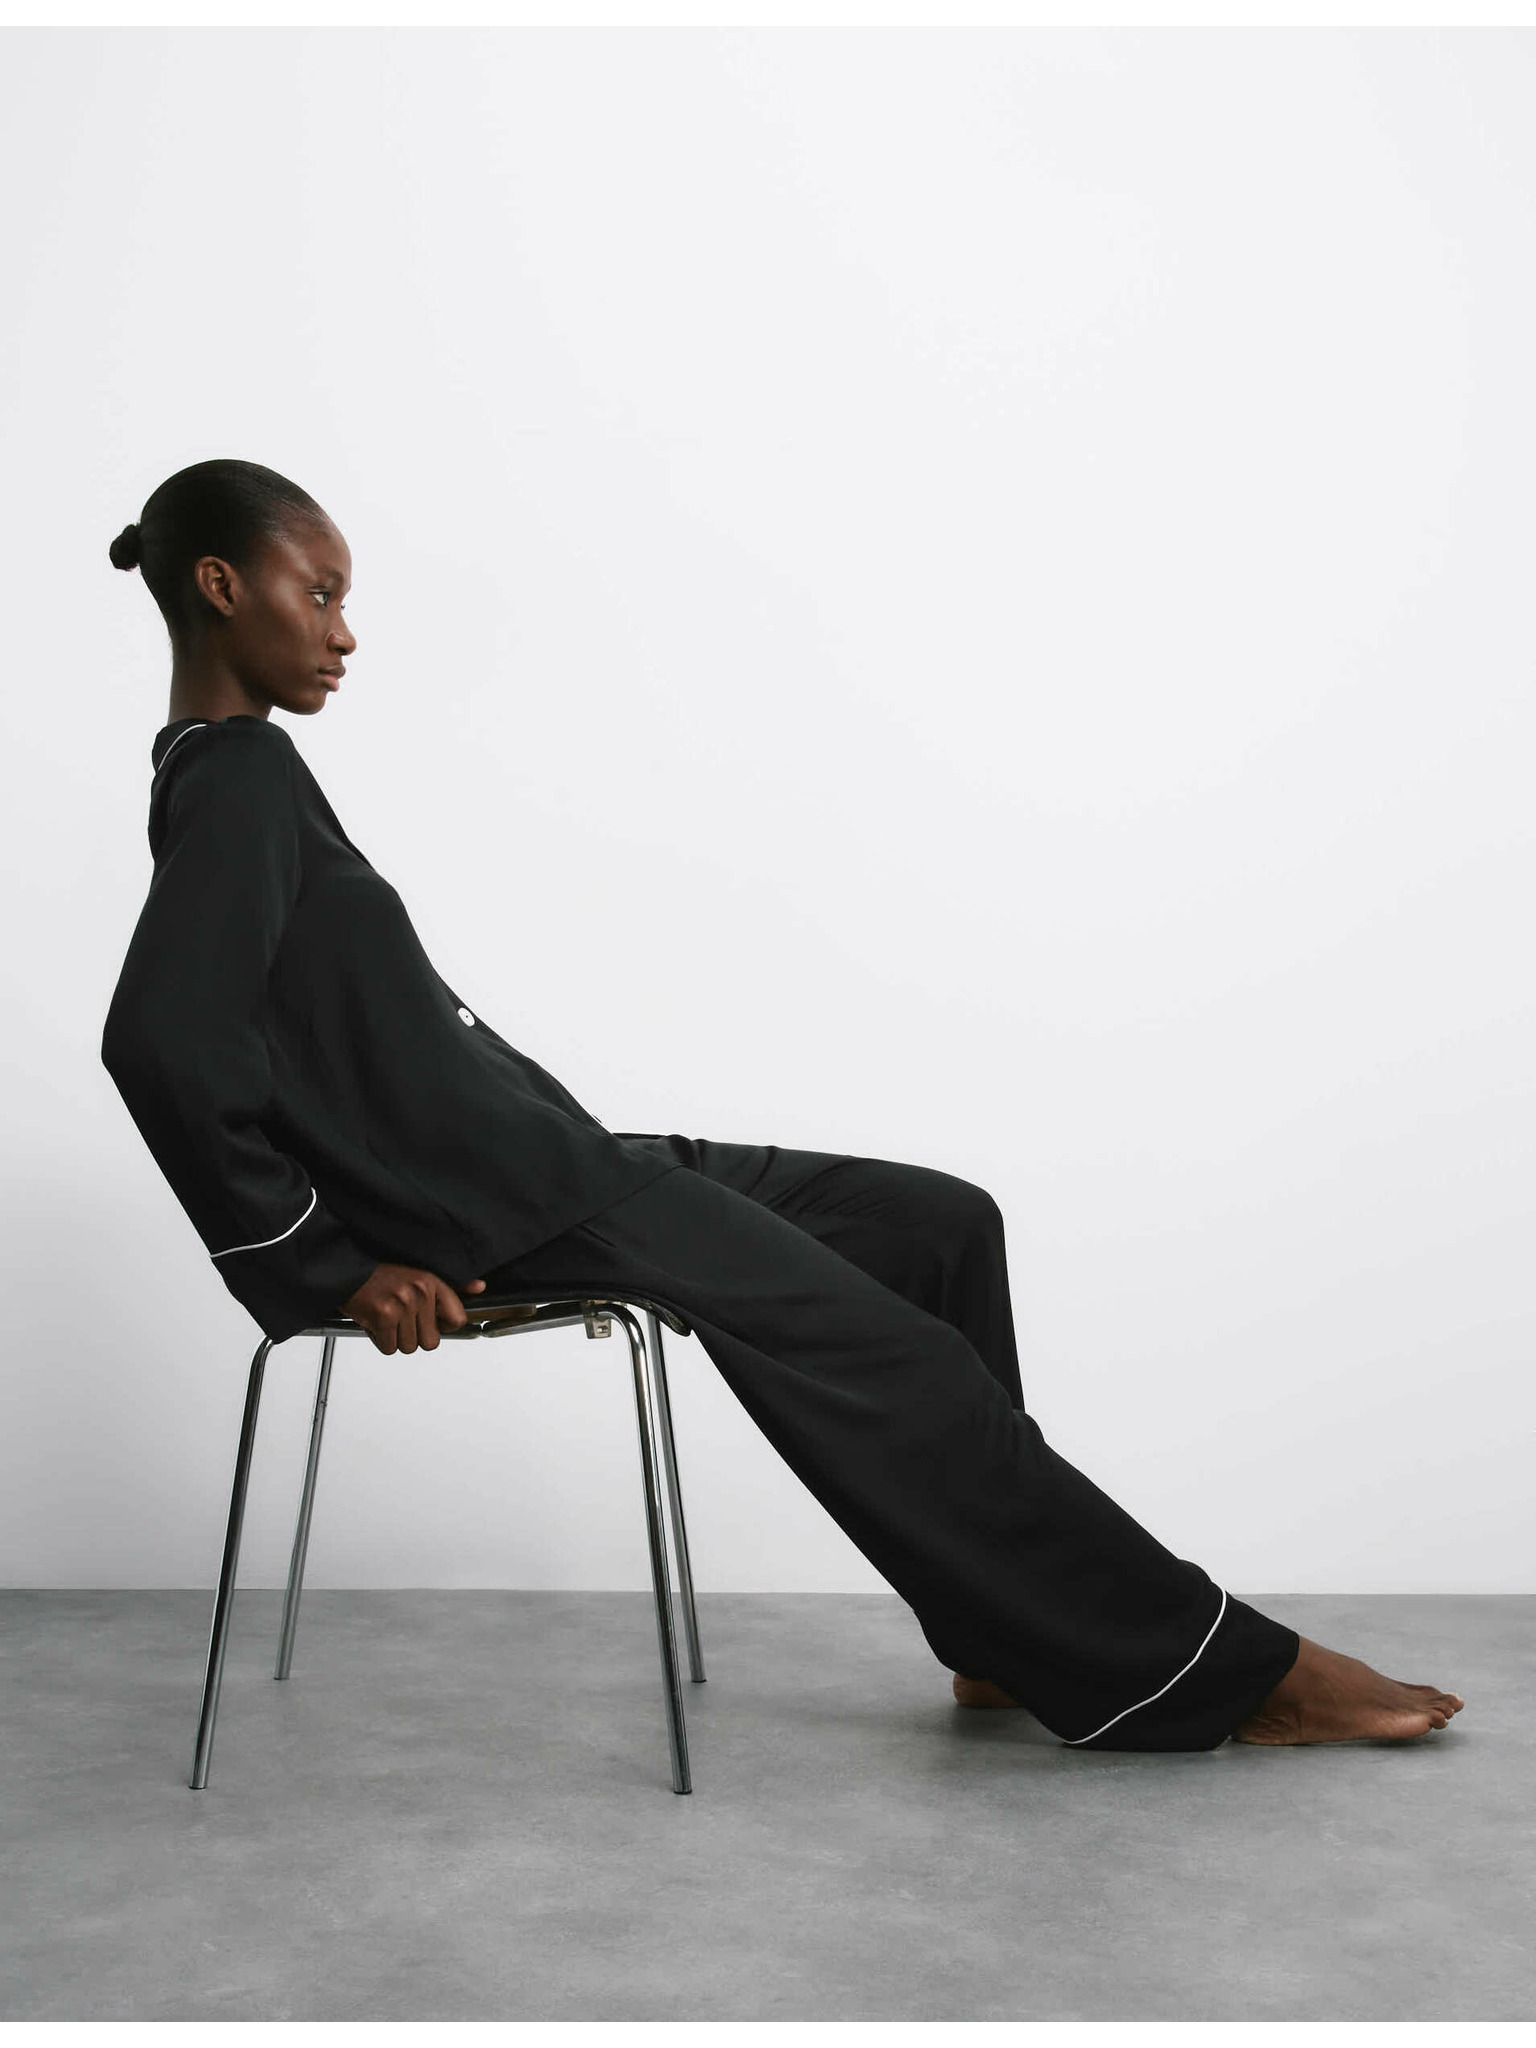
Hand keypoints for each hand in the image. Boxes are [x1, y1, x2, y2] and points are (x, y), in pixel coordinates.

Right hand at [340, 1264, 487, 1354]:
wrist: (347, 1271)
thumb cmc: (382, 1275)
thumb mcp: (420, 1273)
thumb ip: (452, 1285)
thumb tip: (480, 1287)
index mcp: (432, 1281)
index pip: (457, 1319)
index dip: (444, 1327)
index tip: (431, 1321)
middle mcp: (419, 1292)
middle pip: (431, 1341)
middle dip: (415, 1336)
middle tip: (402, 1319)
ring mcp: (401, 1304)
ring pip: (409, 1347)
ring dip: (396, 1338)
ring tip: (388, 1319)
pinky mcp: (382, 1317)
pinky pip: (389, 1348)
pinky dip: (381, 1341)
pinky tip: (376, 1323)